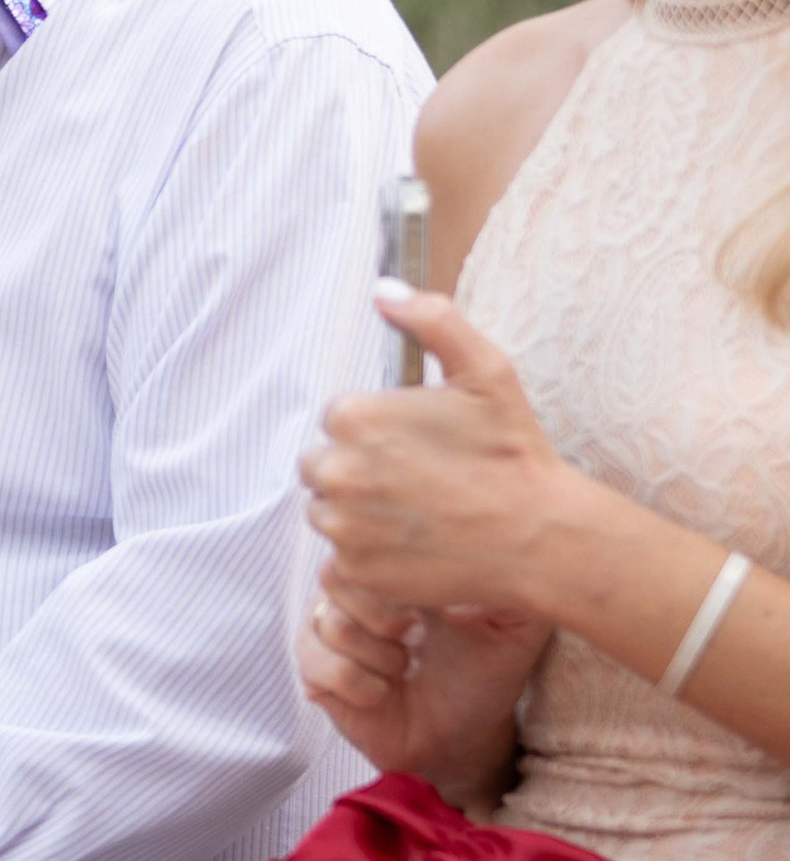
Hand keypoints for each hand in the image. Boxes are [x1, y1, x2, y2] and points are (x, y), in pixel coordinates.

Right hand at [297, 561, 546, 800]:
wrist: (464, 736)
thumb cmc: (486, 673)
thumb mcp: (515, 622)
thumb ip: (515, 580)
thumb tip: (503, 542)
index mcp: (394, 567)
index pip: (371, 541)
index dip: (399, 576)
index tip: (431, 609)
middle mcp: (353, 592)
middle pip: (336, 574)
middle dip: (384, 615)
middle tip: (414, 638)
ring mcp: (327, 632)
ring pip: (331, 623)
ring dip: (378, 655)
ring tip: (404, 669)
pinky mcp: (313, 673)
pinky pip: (319, 665)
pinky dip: (358, 684)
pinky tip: (382, 693)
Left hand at [300, 289, 585, 624]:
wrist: (537, 536)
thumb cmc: (512, 452)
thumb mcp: (484, 369)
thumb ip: (431, 320)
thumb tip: (384, 290)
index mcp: (354, 417)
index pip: (338, 419)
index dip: (376, 430)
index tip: (414, 444)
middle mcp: (336, 471)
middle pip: (323, 466)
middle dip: (358, 469)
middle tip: (416, 480)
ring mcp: (342, 525)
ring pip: (328, 512)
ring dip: (359, 512)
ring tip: (418, 512)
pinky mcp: (355, 570)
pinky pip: (343, 557)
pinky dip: (370, 554)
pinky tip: (415, 544)